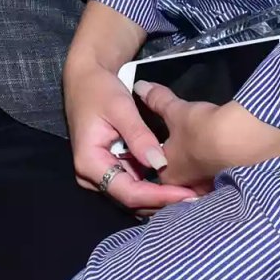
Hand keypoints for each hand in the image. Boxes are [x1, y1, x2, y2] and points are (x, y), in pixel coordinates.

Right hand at [64, 58, 201, 214]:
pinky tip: (175, 185)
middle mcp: (91, 176)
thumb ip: (138, 136)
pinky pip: (132, 184)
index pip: (128, 192)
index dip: (158, 197)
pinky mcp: (110, 169)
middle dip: (162, 201)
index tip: (186, 193)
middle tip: (194, 197)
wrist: (85, 78)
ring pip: (133, 196)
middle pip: (130, 200)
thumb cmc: (99, 89)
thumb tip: (160, 164)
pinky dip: (153, 187)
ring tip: (189, 193)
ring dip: (159, 196)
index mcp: (89, 163)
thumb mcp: (120, 108)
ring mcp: (99, 175)